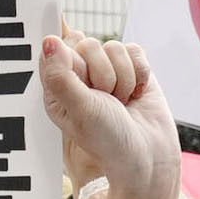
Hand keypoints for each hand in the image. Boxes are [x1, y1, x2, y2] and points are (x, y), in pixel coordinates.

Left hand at [40, 33, 181, 198]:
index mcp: (57, 87)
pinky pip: (135, 50)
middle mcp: (79, 77)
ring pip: (113, 46)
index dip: (74, 63)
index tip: (85, 88)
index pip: (57, 49)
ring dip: (123, 79)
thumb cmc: (109, 141)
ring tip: (122, 103)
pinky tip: (137, 95)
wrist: (149, 158)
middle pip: (88, 44)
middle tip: (107, 101)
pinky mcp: (132, 69)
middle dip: (103, 75)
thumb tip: (50, 40)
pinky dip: (140, 74)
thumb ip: (61, 76)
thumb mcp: (79, 110)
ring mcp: (107, 71)